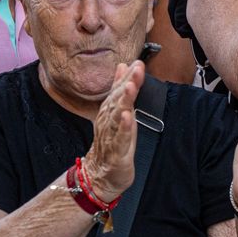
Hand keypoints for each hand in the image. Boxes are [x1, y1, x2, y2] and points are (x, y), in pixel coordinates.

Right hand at [82, 61, 143, 201]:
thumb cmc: (112, 142)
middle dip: (128, 82)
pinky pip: (120, 137)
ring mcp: (111, 135)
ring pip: (117, 115)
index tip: (137, 61)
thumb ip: (120, 90)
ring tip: (130, 86)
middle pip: (118, 99)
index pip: (118, 90)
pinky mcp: (116, 151)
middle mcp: (108, 121)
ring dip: (124, 100)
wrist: (100, 174)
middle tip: (137, 67)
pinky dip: (123, 126)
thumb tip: (123, 66)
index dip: (128, 76)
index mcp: (109, 111)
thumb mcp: (118, 113)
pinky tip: (127, 116)